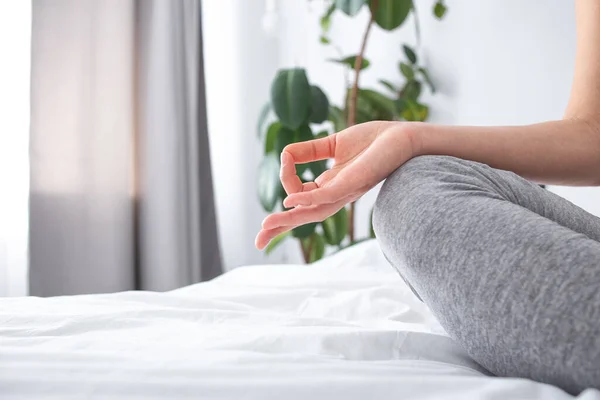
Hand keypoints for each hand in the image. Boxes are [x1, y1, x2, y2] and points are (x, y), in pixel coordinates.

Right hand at [255, 121, 418, 249]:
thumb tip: (283, 155)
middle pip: (304, 216)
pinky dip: (306, 198)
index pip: (300, 199)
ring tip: (266, 226)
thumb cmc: (374, 140)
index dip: (285, 188)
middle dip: (280, 227)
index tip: (282, 169)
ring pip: (312, 212)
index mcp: (331, 186)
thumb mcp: (333, 143)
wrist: (403, 137)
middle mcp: (336, 194)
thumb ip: (307, 151)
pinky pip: (325, 195)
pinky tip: (289, 200)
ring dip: (288, 220)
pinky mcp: (353, 183)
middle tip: (258, 241)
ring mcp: (345, 191)